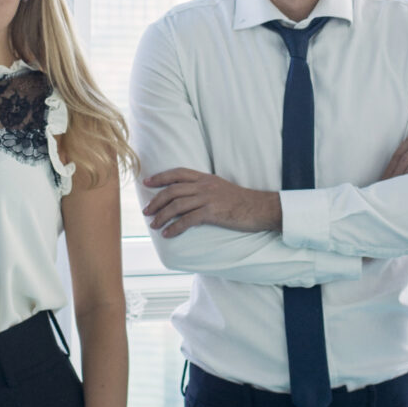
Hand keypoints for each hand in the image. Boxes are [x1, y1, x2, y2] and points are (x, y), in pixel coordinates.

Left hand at [140, 169, 280, 237]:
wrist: (261, 208)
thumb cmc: (242, 202)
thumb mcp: (221, 188)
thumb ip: (205, 189)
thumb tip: (189, 198)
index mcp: (206, 178)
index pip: (178, 173)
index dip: (160, 177)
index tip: (146, 182)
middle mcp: (205, 186)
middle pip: (172, 190)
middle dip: (156, 201)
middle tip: (146, 211)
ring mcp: (208, 199)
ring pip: (177, 205)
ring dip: (161, 215)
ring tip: (153, 224)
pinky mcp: (213, 213)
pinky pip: (187, 220)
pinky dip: (174, 228)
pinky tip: (167, 234)